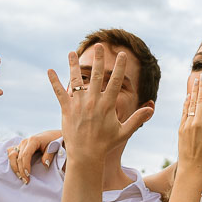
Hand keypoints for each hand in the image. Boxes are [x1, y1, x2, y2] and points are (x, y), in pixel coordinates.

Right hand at [7, 129, 61, 183]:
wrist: (51, 136)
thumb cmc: (53, 141)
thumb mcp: (54, 147)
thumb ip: (49, 155)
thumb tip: (45, 165)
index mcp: (33, 140)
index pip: (26, 154)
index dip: (25, 166)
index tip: (27, 175)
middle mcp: (25, 142)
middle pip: (18, 157)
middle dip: (21, 170)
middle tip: (26, 181)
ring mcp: (20, 144)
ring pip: (12, 156)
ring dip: (14, 167)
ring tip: (20, 177)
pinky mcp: (19, 147)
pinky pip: (11, 153)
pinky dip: (11, 161)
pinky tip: (16, 169)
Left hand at [47, 45, 151, 160]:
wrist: (86, 155)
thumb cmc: (106, 144)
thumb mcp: (124, 131)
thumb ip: (138, 118)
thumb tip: (151, 108)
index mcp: (108, 105)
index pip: (116, 81)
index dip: (120, 67)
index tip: (122, 55)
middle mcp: (93, 101)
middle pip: (96, 75)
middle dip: (99, 59)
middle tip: (100, 46)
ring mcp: (78, 104)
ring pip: (75, 80)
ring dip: (73, 65)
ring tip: (71, 52)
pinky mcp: (66, 109)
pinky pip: (59, 92)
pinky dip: (54, 81)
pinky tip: (50, 71)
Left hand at [178, 73, 201, 172]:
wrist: (192, 167)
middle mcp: (199, 123)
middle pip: (201, 100)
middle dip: (201, 87)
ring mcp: (188, 125)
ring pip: (191, 104)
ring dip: (193, 91)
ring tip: (195, 81)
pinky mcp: (181, 128)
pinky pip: (184, 112)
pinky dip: (186, 103)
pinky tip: (188, 96)